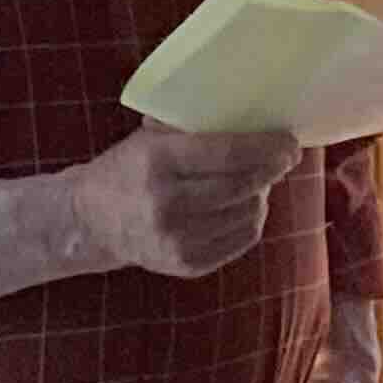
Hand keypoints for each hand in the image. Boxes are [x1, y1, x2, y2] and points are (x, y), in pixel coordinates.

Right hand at [73, 122, 301, 278]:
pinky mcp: (187, 265)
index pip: (225, 154)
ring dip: (261, 194)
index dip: (265, 148)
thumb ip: (194, 127)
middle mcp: (166, 205)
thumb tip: (253, 116)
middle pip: (241, 186)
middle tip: (285, 158)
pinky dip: (251, 219)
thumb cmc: (129, 168)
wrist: (92, 221)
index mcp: (156, 162)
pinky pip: (241, 239)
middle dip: (271, 170)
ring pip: (247, 215)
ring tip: (258, 180)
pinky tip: (244, 204)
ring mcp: (177, 241)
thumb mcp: (151, 137)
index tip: (289, 142)